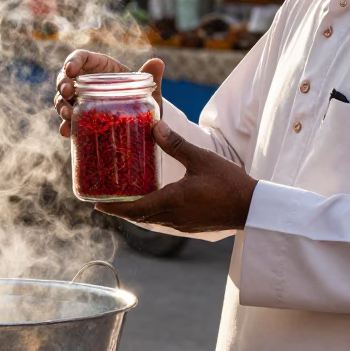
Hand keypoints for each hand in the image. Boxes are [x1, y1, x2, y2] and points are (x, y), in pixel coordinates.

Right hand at [54, 49, 164, 137]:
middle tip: (68, 94)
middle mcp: (86, 82)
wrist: (142, 121)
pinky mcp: (80, 118)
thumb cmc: (142, 97)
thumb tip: (158, 62)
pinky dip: (66, 126)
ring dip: (62, 106)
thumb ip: (150, 77)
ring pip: (63, 99)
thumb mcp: (147, 89)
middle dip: (63, 85)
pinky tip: (67, 132)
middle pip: (65, 78)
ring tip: (68, 116)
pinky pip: (68, 121)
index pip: (80, 57)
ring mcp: (81, 101)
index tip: (70, 69)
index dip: (72, 61)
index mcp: (100, 67)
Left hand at [96, 120, 257, 232]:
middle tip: (105, 198)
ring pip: (151, 219)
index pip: (134, 209)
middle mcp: (173, 217)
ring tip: (125, 198)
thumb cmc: (229, 183)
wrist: (253, 208)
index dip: (113, 208)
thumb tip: (156, 125)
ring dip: (137, 211)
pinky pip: (164, 220)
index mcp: (171, 202)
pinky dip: (152, 212)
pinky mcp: (191, 225)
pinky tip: (154, 200)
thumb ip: (177, 144)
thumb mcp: (202, 159)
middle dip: (121, 209)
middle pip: (139, 216)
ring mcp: (182, 224)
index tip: (96, 205)